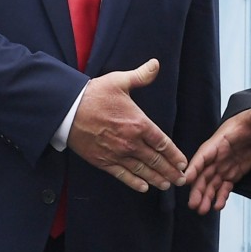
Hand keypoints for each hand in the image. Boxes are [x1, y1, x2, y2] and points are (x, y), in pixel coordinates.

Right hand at [67, 58, 186, 192]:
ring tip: (167, 185)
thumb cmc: (94, 94)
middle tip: (180, 179)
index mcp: (139, 123)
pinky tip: (143, 187)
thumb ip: (141, 75)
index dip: (175, 155)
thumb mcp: (119, 80)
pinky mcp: (103, 161)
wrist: (67, 110)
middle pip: (155, 160)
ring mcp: (117, 153)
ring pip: (142, 171)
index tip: (183, 163)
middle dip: (170, 171)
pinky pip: (122, 175)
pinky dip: (134, 182)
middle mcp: (131, 142)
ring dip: (156, 179)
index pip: (163, 143)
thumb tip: (156, 64)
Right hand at [186, 104, 250, 213]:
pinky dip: (220, 197)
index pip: (203, 156)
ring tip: (203, 210)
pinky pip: (223, 187)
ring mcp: (223, 167)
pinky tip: (218, 206)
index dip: (194, 167)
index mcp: (217, 143)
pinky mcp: (232, 174)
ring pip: (211, 184)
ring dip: (206, 197)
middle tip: (193, 204)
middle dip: (197, 190)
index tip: (186, 179)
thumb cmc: (250, 123)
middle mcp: (217, 157)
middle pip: (203, 175)